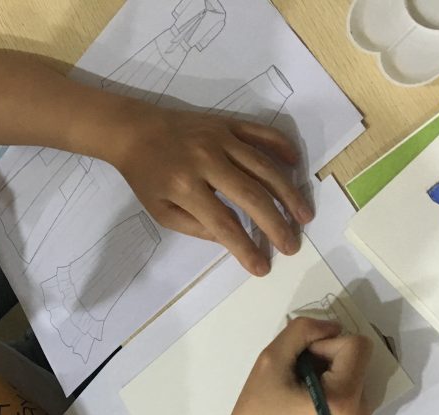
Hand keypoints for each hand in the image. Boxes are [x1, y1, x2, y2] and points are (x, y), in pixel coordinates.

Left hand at [113, 107, 312, 275]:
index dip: (245, 248)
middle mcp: (207, 161)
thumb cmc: (146, 176)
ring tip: (305, 216)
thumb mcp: (161, 211)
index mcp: (185, 187)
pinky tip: (297, 165)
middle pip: (251, 196)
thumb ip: (196, 227)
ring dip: (289, 193)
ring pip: (264, 166)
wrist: (134, 131)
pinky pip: (261, 133)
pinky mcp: (227, 123)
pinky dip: (282, 147)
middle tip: (292, 246)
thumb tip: (231, 238)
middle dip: (276, 224)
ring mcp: (220, 139)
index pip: (224, 223)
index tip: (262, 267)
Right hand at [210, 317, 372, 414]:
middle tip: (294, 378)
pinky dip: (331, 387)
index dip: (325, 344)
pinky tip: (306, 402)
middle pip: (357, 360)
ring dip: (328, 372)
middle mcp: (363, 414)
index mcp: (344, 401)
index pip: (356, 346)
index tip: (298, 362)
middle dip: (326, 359)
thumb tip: (332, 326)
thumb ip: (301, 332)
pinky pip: (351, 390)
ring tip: (297, 391)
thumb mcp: (270, 362)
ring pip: (354, 373)